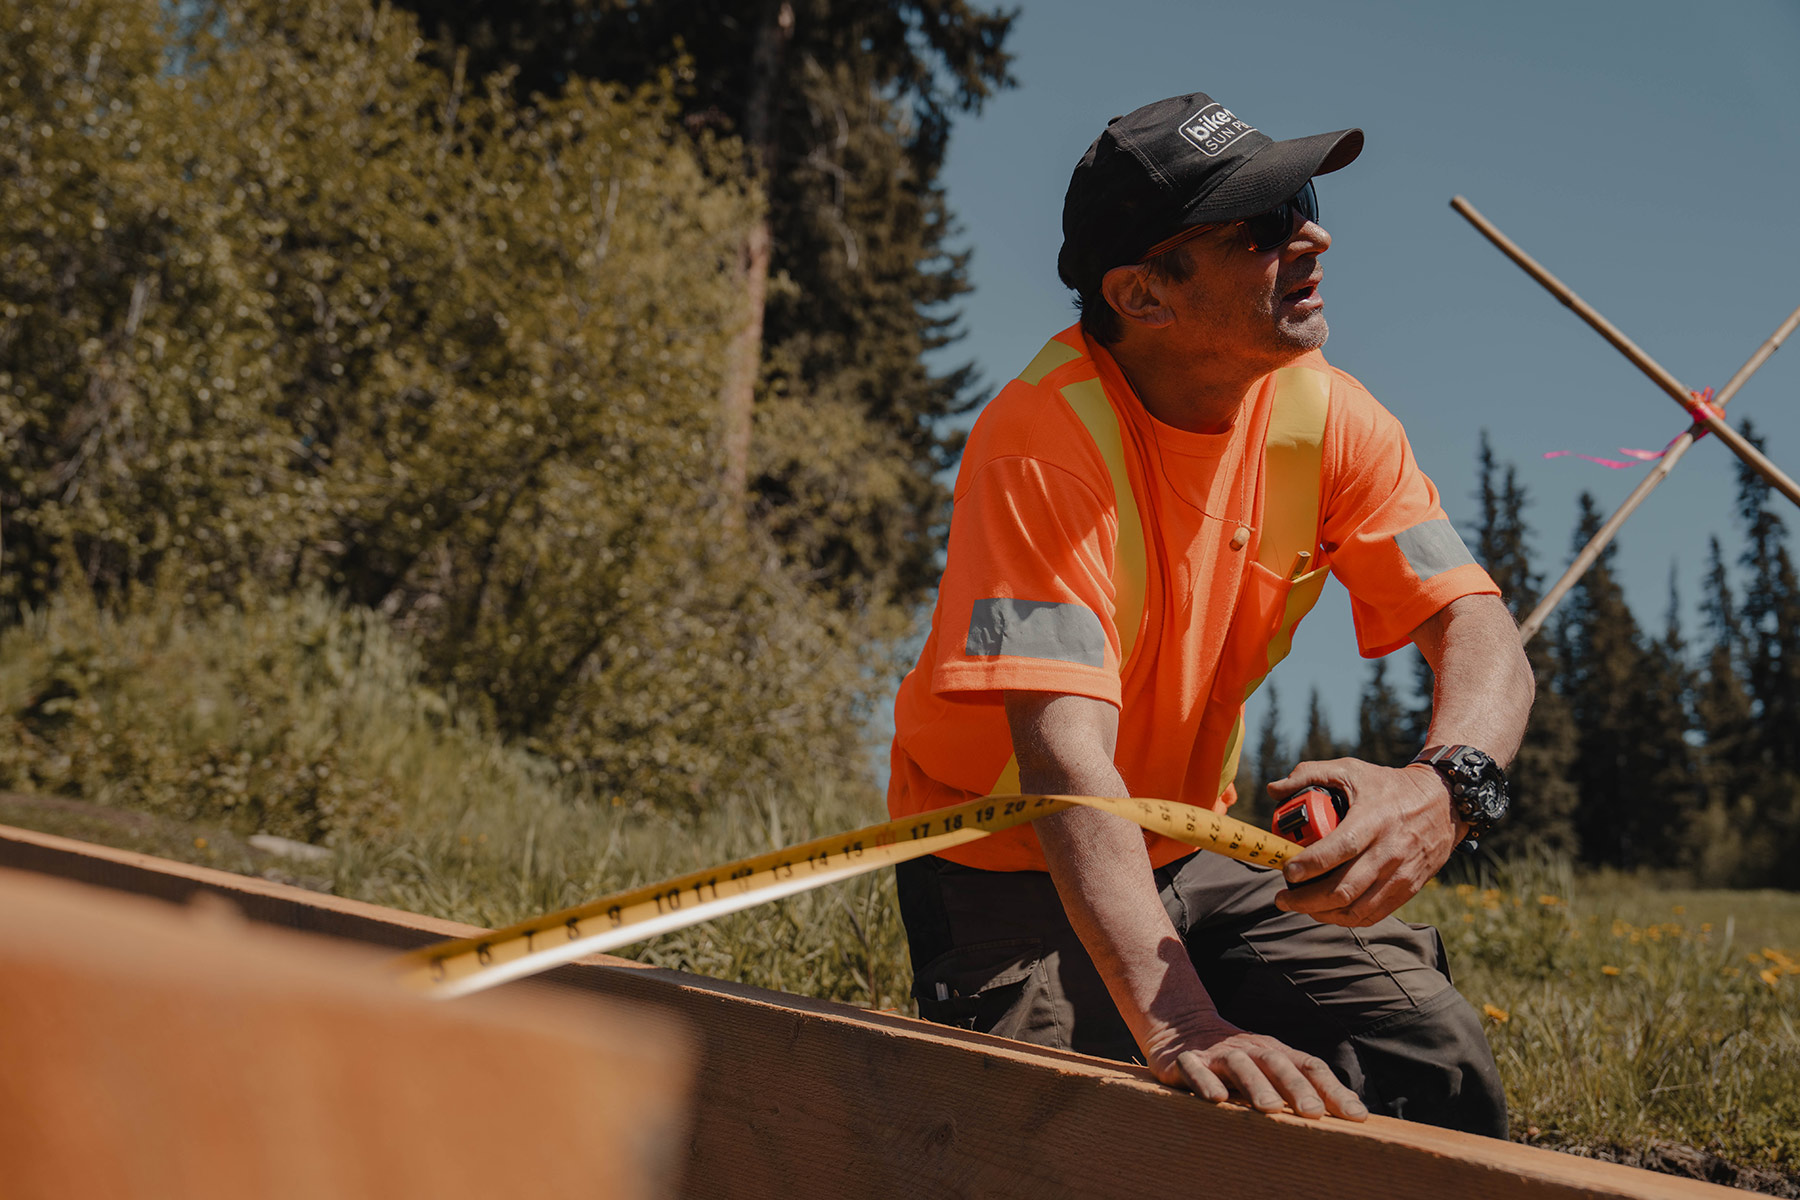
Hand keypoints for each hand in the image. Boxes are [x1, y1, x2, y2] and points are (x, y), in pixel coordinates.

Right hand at [1142, 1006, 1366, 1120]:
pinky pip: (1194, 1069)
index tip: (1356, 1116)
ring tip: (1269, 1109)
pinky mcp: (1185, 1061)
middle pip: (1277, 1064)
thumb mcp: (1269, 1069)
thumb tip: (1349, 1116)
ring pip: (1239, 1065)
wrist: (1181, 1029)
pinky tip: (1215, 1099)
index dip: (1333, 1090)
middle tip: (1314, 1114)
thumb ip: (1301, 1087)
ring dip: (1256, 1086)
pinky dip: (1204, 1082)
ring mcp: (1217, 1055)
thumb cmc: (1237, 1061)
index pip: (1310, 1067)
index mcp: (1275, 1053)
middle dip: (1297, 1089)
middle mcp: (1250, 1050)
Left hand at [1270, 757, 1463, 927]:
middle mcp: (1389, 851)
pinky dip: (1345, 919)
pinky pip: (1373, 915)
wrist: (1444, 803)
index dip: (1309, 866)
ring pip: (1356, 909)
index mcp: (1373, 821)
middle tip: (1281, 897)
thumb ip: (1309, 774)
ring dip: (1321, 913)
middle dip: (1305, 899)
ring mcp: (1401, 874)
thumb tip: (1273, 790)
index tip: (1286, 870)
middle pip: (1343, 889)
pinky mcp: (1408, 889)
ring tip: (1298, 906)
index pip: (1338, 850)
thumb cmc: (1389, 785)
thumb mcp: (1351, 769)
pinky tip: (1325, 912)